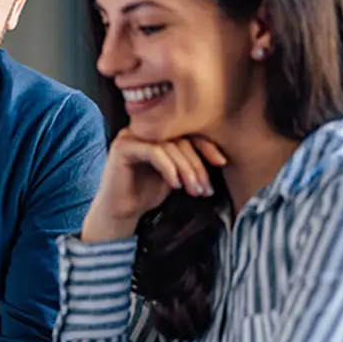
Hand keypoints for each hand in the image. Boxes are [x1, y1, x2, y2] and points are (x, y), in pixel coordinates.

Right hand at [80, 129, 227, 241]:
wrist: (120, 212)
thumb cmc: (146, 193)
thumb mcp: (175, 175)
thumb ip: (188, 161)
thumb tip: (220, 157)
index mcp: (157, 132)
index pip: (187, 132)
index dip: (206, 146)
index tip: (221, 162)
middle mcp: (144, 130)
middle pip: (180, 139)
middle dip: (196, 165)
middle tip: (205, 188)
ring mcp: (132, 136)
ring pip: (169, 146)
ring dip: (186, 170)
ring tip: (193, 190)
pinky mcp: (123, 147)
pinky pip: (154, 152)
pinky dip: (169, 168)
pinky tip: (175, 184)